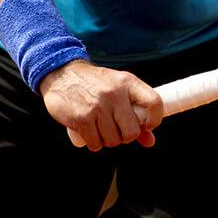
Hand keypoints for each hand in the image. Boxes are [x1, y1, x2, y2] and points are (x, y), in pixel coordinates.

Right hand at [40, 59, 163, 151]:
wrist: (62, 74)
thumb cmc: (96, 84)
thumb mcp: (119, 89)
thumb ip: (135, 113)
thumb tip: (149, 141)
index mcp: (128, 82)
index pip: (154, 103)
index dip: (155, 119)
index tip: (147, 125)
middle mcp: (114, 94)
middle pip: (132, 131)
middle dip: (125, 137)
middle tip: (118, 130)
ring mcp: (97, 106)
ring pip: (113, 140)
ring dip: (108, 141)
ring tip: (102, 129)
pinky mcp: (82, 118)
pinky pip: (95, 143)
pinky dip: (94, 143)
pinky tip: (91, 133)